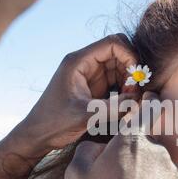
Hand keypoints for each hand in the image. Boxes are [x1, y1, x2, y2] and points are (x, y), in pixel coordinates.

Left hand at [19, 34, 140, 151]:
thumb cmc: (55, 123)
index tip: (136, 77)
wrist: (38, 135)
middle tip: (134, 92)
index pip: (112, 43)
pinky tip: (124, 105)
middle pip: (119, 54)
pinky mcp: (94, 88)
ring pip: (120, 69)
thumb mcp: (86, 115)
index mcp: (78, 61)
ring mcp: (90, 75)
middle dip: (131, 71)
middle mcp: (85, 64)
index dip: (129, 56)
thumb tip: (139, 100)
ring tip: (130, 101)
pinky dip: (124, 91)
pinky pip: (116, 82)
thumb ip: (114, 107)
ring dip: (129, 82)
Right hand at [64, 92, 177, 178]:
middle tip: (124, 162)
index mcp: (133, 141)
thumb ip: (88, 149)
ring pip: (157, 160)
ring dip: (145, 167)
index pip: (145, 109)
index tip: (149, 95)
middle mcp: (158, 151)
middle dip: (138, 145)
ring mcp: (171, 172)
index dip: (146, 100)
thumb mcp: (77, 174)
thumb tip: (98, 147)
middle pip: (150, 138)